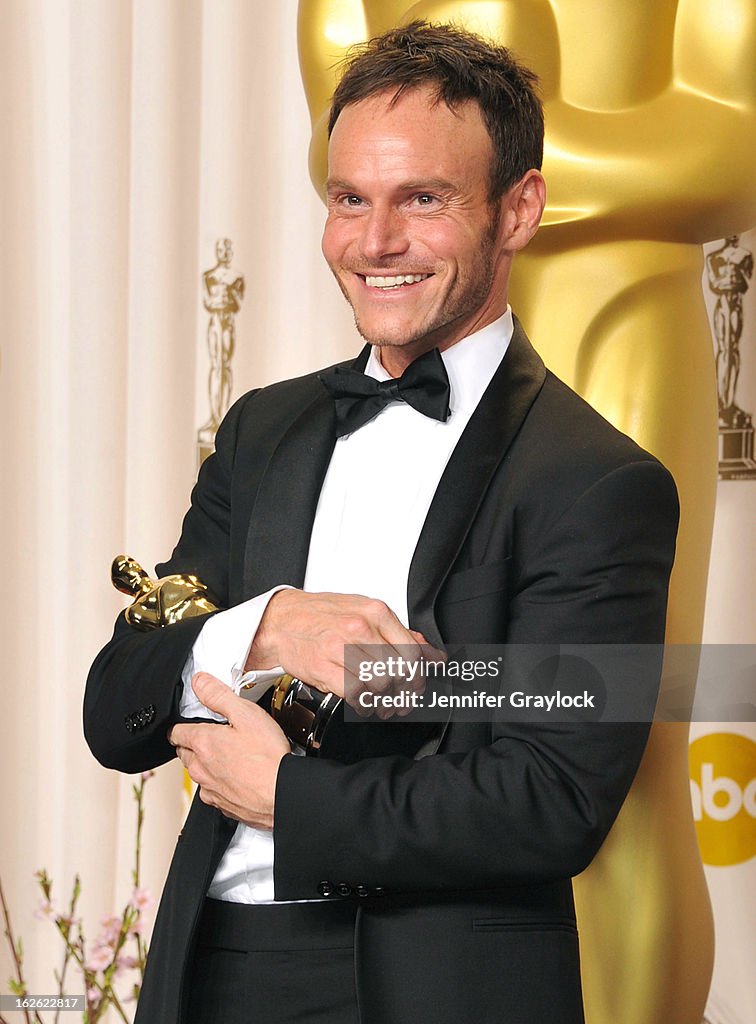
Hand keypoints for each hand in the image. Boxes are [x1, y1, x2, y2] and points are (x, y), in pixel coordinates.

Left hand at [169, 673, 289, 829]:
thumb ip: (218, 695)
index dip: (184, 724)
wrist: (281, 794)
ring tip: (232, 755)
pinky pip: (213, 791)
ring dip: (207, 763)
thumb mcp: (246, 714)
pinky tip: (239, 775)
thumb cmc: (268, 758)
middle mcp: (200, 768)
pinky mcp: (222, 806)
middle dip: (195, 743)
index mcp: (202, 743)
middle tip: (217, 736)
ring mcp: (210, 789)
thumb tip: (200, 682)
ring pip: (199, 772)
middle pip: (185, 752)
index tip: (193, 722)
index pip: (176, 732)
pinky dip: (220, 782)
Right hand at [245, 590, 443, 716]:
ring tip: (383, 703)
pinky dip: (364, 704)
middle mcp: (360, 628)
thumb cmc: (324, 616)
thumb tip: (434, 656)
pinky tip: (364, 703)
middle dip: (404, 692)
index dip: (418, 676)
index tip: (417, 685)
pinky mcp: (324, 667)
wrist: (283, 620)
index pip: (411, 651)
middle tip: (402, 700)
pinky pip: (355, 694)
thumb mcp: (365, 613)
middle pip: (398, 671)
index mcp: (375, 612)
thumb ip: (401, 634)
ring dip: (385, 700)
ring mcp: (340, 648)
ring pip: (380, 684)